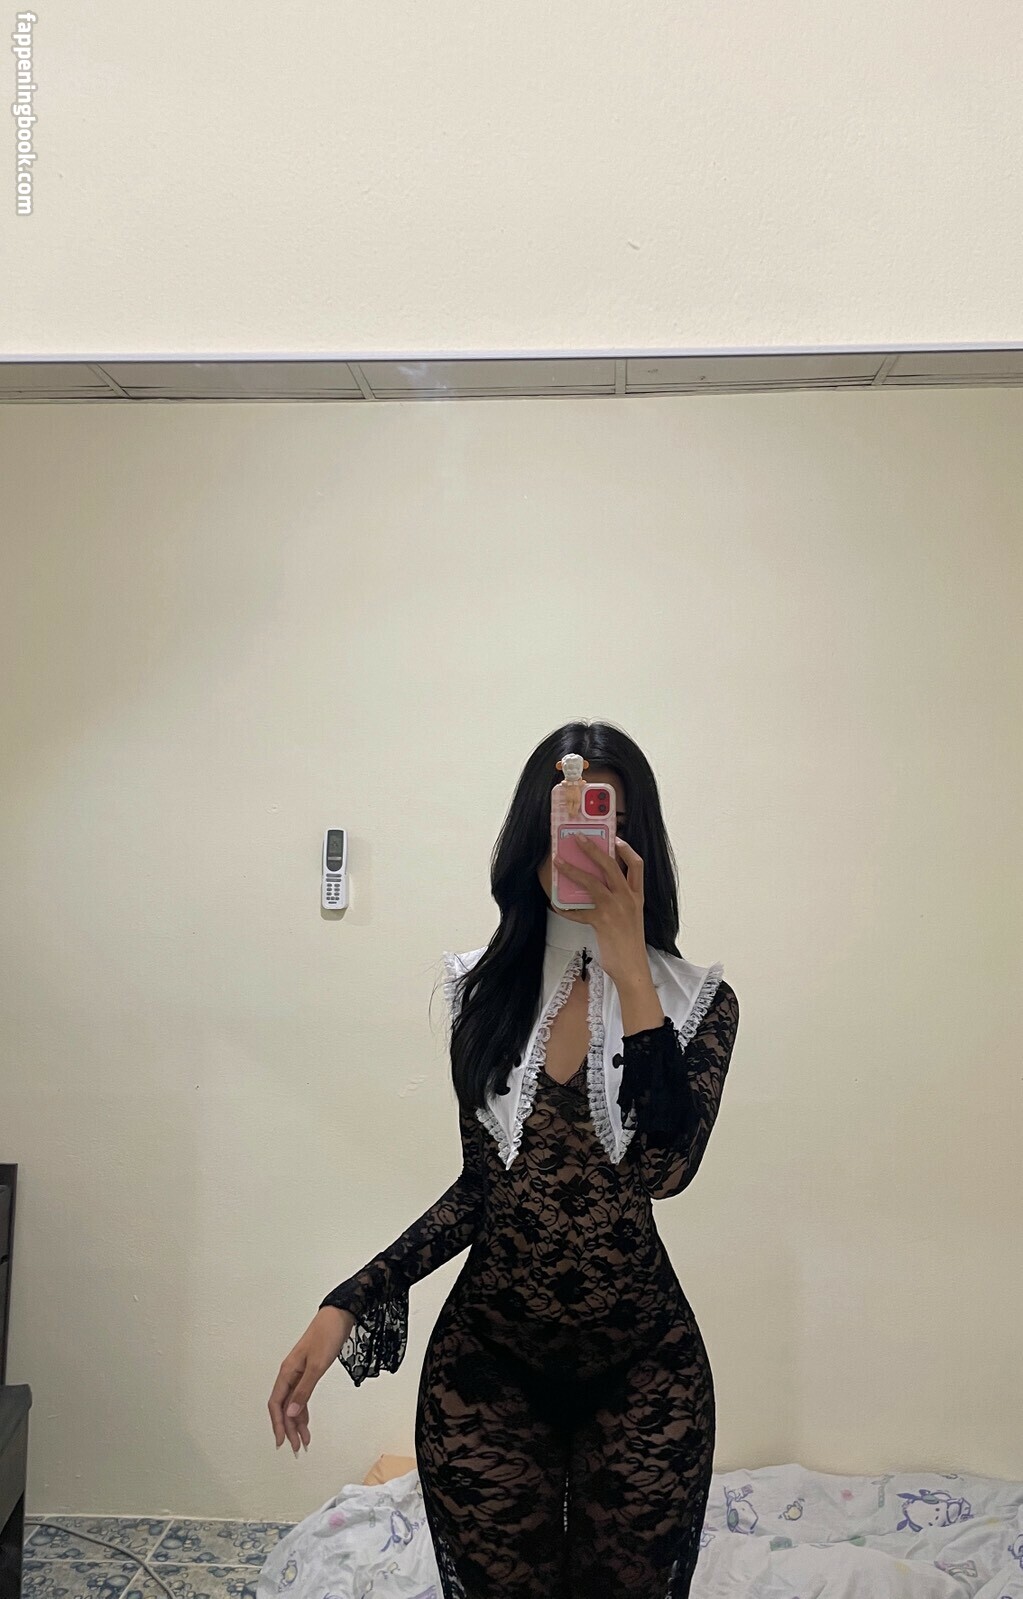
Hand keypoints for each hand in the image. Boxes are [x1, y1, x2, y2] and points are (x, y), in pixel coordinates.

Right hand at [268, 1306, 352, 1455]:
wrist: (339, 1316)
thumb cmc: (327, 1336)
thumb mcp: (317, 1365)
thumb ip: (304, 1390)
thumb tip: (290, 1413)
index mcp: (288, 1371)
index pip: (276, 1403)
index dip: (278, 1423)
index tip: (282, 1441)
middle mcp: (290, 1374)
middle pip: (284, 1407)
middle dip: (289, 1428)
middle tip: (297, 1448)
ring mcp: (299, 1373)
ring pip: (293, 1404)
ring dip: (297, 1422)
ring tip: (304, 1441)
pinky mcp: (309, 1372)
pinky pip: (301, 1397)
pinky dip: (303, 1411)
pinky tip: (306, 1422)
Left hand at [552, 835, 648, 986]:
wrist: (632, 968)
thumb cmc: (630, 943)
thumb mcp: (631, 916)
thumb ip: (620, 899)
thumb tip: (597, 884)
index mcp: (637, 896)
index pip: (637, 865)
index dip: (626, 849)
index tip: (615, 838)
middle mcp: (628, 899)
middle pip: (611, 866)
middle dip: (593, 850)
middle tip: (579, 839)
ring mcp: (615, 910)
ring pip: (592, 883)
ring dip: (573, 871)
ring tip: (559, 863)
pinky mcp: (601, 922)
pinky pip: (578, 911)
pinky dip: (565, 908)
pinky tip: (556, 905)